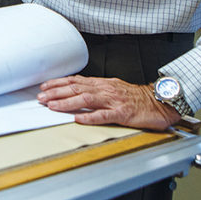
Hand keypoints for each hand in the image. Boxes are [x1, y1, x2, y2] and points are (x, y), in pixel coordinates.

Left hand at [37, 75, 181, 130]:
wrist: (160, 101)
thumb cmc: (137, 97)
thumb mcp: (114, 88)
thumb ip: (97, 89)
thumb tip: (77, 88)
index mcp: (103, 84)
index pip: (76, 81)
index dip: (58, 83)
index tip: (44, 86)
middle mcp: (106, 89)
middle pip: (76, 88)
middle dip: (56, 92)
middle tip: (41, 96)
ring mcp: (114, 101)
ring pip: (86, 99)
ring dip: (67, 103)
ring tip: (52, 106)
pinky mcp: (123, 113)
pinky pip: (104, 115)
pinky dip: (90, 117)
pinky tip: (78, 119)